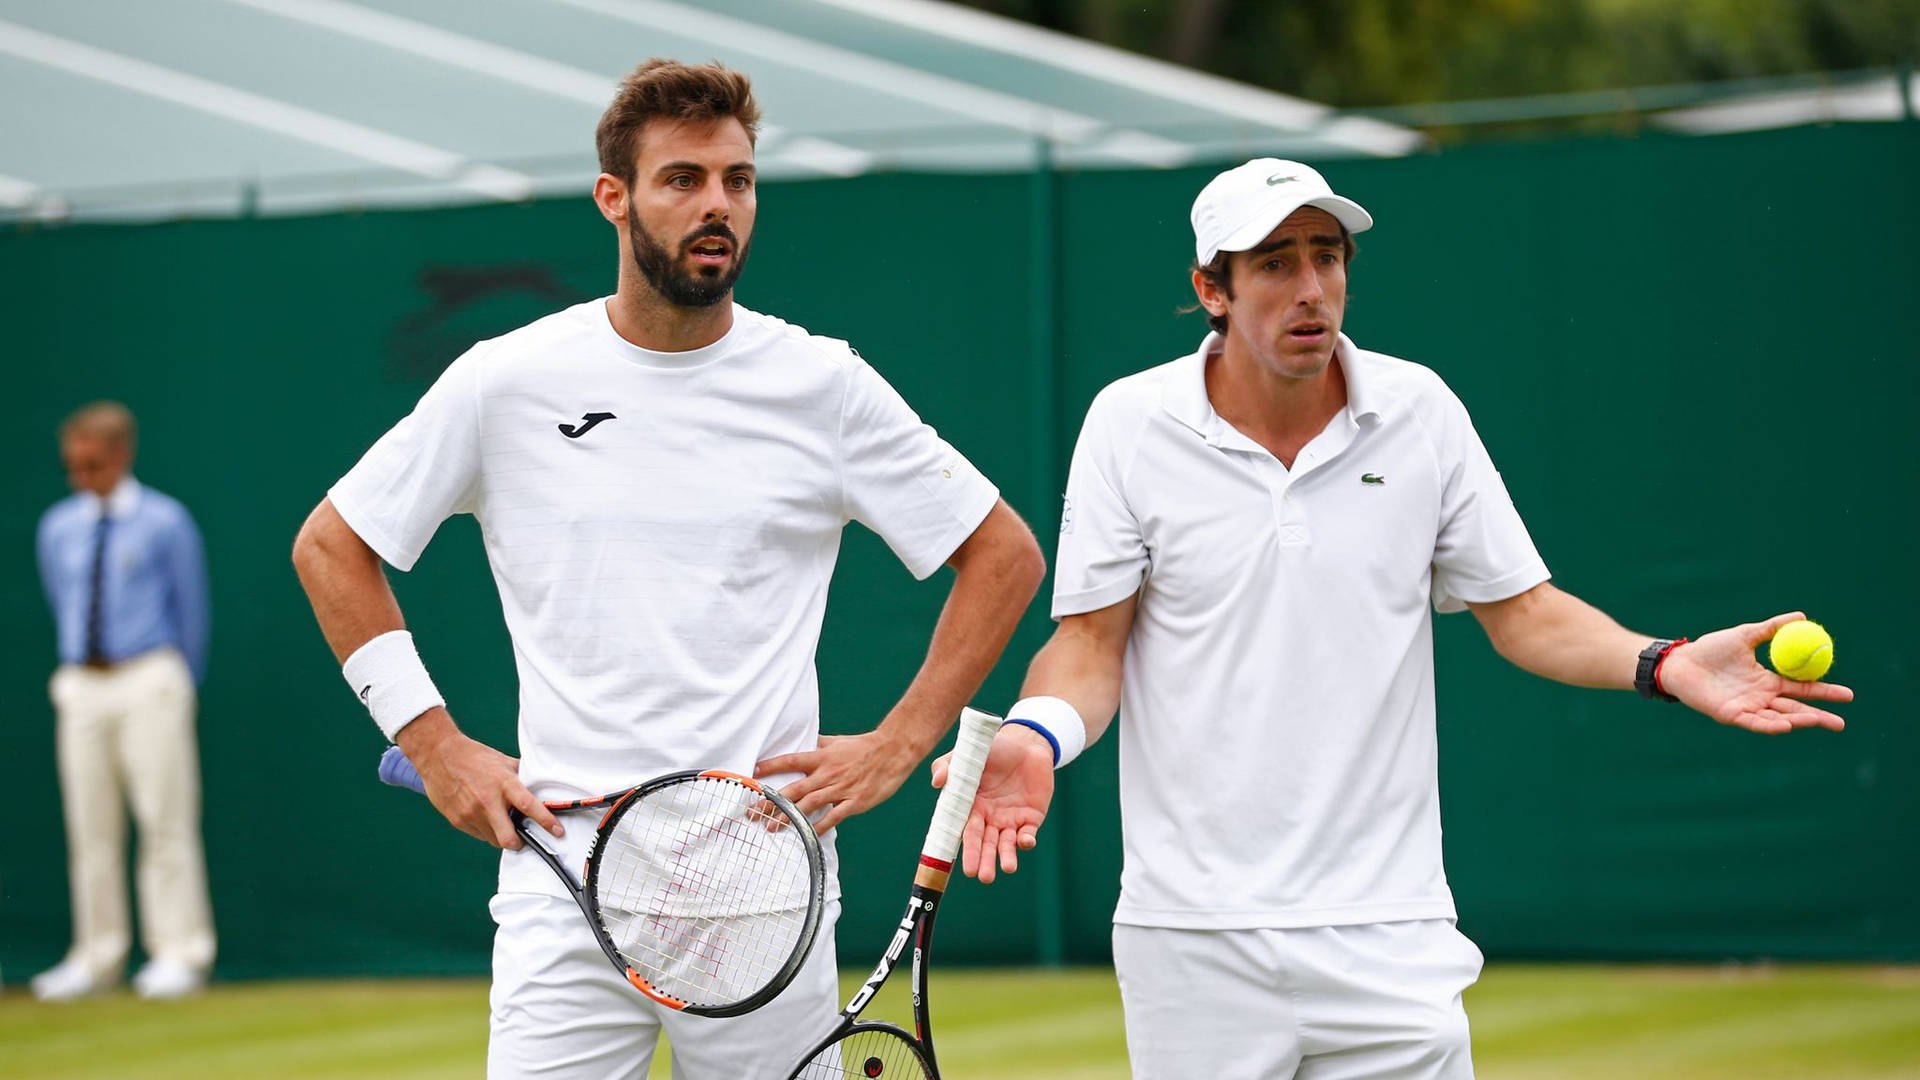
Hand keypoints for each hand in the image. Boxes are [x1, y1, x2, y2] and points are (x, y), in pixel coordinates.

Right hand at [397, 708, 561, 848]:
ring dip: (502, 836)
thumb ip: (520, 777)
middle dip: (520, 843)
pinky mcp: (458, 820)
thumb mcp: (502, 762)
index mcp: (503, 784)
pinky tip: (484, 817)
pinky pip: (479, 835)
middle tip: (524, 839)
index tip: (558, 832)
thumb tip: (539, 787)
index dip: (546, 822)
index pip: (529, 806)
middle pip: (509, 838)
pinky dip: (486, 831)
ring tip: (501, 822)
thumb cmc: (474, 757)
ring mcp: (471, 813)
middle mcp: (488, 801)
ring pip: (494, 840)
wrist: (438, 755)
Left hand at [756, 728, 920, 833]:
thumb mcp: (837, 741)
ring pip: (809, 805)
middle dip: (771, 802)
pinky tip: (806, 834)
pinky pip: (834, 816)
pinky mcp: (855, 801)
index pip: (791, 761)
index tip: (752, 774)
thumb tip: (802, 742)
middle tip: (752, 812)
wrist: (893, 751)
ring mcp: (841, 788)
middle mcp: (827, 773)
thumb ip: (818, 745)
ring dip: (788, 817)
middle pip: (793, 789)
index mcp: (822, 757)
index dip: (771, 767)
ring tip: (771, 827)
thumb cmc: (864, 746)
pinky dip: (819, 825)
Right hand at [931, 723, 1054, 883]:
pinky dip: (1027, 840)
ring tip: (1007, 868)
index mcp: (972, 809)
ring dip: (1006, 857)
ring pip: (1007, 844)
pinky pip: (1028, 833)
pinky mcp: (1031, 817)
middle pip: (986, 844)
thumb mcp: (966, 755)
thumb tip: (937, 782)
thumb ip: (948, 765)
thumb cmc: (991, 750)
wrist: (1025, 743)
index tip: (964, 868)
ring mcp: (1011, 819)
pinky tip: (1025, 842)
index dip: (967, 850)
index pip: (967, 834)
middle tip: (983, 877)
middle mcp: (990, 819)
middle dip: (985, 861)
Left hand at [1658, 612, 1852, 733]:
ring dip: (1798, 720)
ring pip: (1778, 717)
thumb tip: (1802, 616)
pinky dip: (1770, 724)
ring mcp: (1747, 707)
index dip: (1825, 692)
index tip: (1848, 695)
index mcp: (1768, 680)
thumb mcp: (1745, 635)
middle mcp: (1761, 697)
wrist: (1681, 661)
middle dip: (1819, 716)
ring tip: (1817, 721)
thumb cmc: (1711, 649)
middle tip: (1842, 723)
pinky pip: (1754, 722)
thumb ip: (1771, 628)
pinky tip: (1786, 726)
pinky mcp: (1731, 715)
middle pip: (1796, 709)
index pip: (1803, 688)